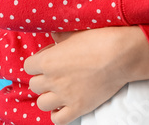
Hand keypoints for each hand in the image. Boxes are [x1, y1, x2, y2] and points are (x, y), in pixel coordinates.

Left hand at [22, 26, 148, 123]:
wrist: (121, 56)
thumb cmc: (99, 39)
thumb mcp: (75, 32)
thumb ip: (60, 36)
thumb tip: (54, 35)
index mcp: (47, 60)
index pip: (28, 66)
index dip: (36, 63)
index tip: (47, 60)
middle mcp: (52, 80)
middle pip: (34, 85)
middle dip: (42, 80)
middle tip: (54, 75)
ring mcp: (65, 96)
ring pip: (42, 104)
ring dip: (47, 98)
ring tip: (57, 91)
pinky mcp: (79, 108)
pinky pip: (59, 120)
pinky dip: (58, 115)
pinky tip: (63, 107)